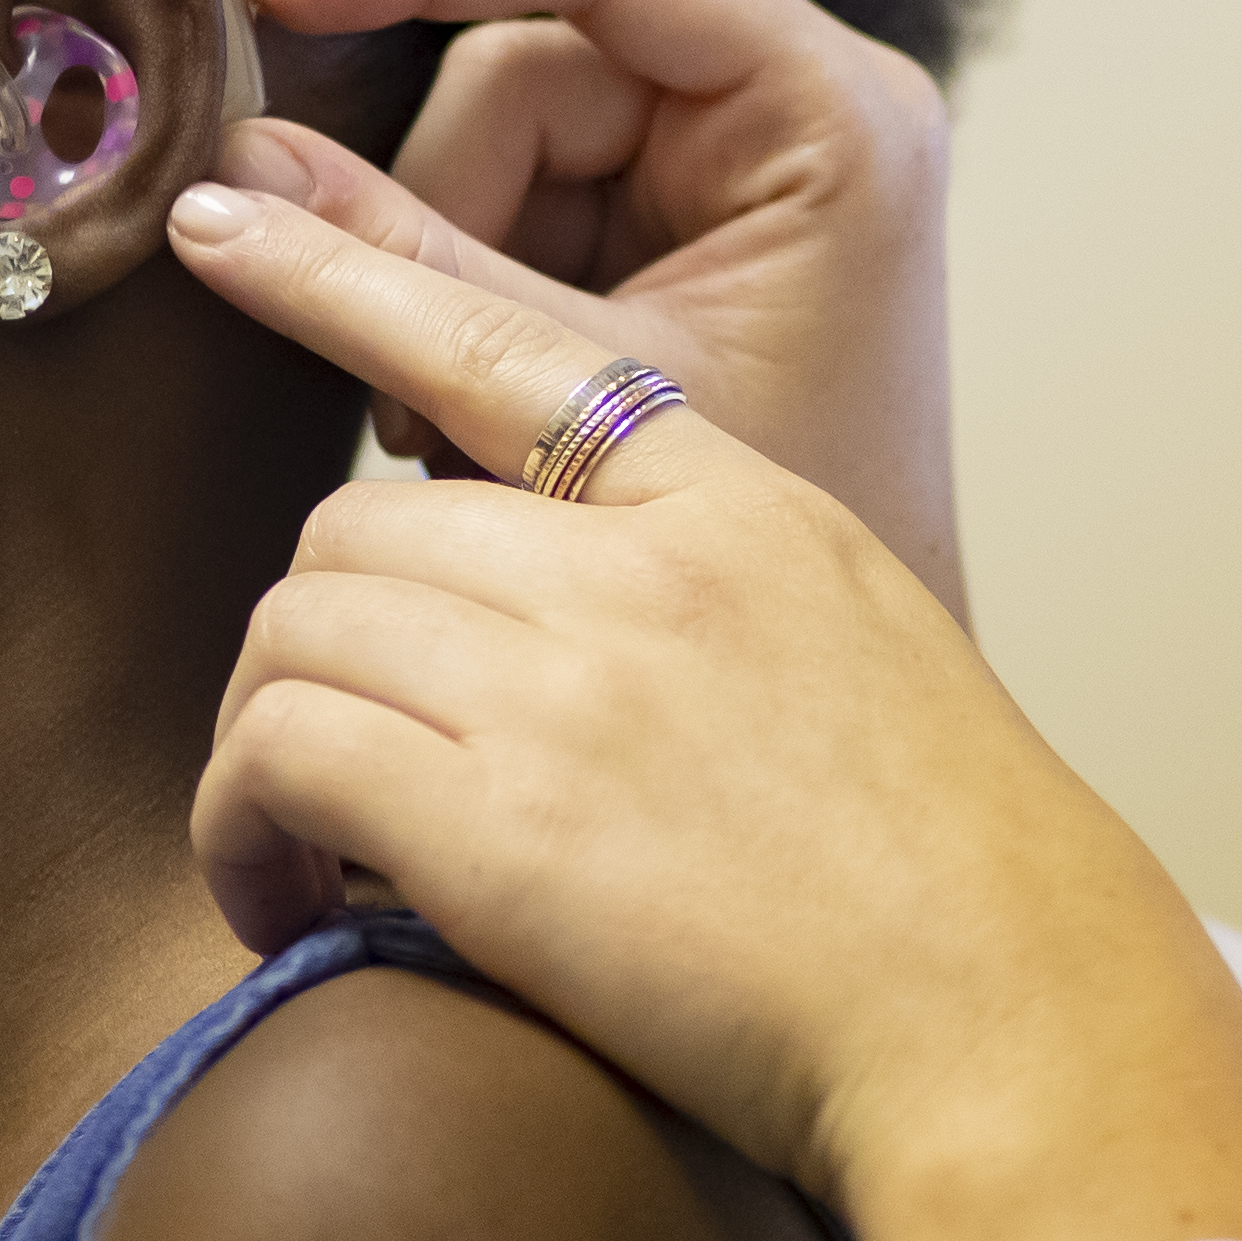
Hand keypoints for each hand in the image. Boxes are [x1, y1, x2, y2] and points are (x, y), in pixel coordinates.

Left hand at [168, 180, 1241, 1240]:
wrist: (1009, 1017)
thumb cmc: (952, 887)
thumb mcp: (860, 654)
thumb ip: (714, 597)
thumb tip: (567, 633)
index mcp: (740, 505)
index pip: (502, 352)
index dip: (344, 282)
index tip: (232, 223)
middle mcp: (644, 566)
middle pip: (358, 523)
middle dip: (316, 640)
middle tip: (334, 768)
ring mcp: (568, 682)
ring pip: (293, 627)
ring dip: (262, 744)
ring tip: (301, 851)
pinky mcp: (495, 820)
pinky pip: (275, 758)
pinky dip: (240, 832)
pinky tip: (286, 902)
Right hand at [237, 0, 962, 617]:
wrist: (842, 721)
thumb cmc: (773, 555)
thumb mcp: (582, 401)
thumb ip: (413, 280)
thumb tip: (231, 174)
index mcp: (829, 114)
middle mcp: (791, 109)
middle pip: (528, 67)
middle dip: (437, 211)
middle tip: (405, 390)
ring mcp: (734, 165)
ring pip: (496, 143)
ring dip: (442, 272)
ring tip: (454, 435)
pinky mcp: (677, 226)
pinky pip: (515, 206)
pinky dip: (467, 297)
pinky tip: (474, 418)